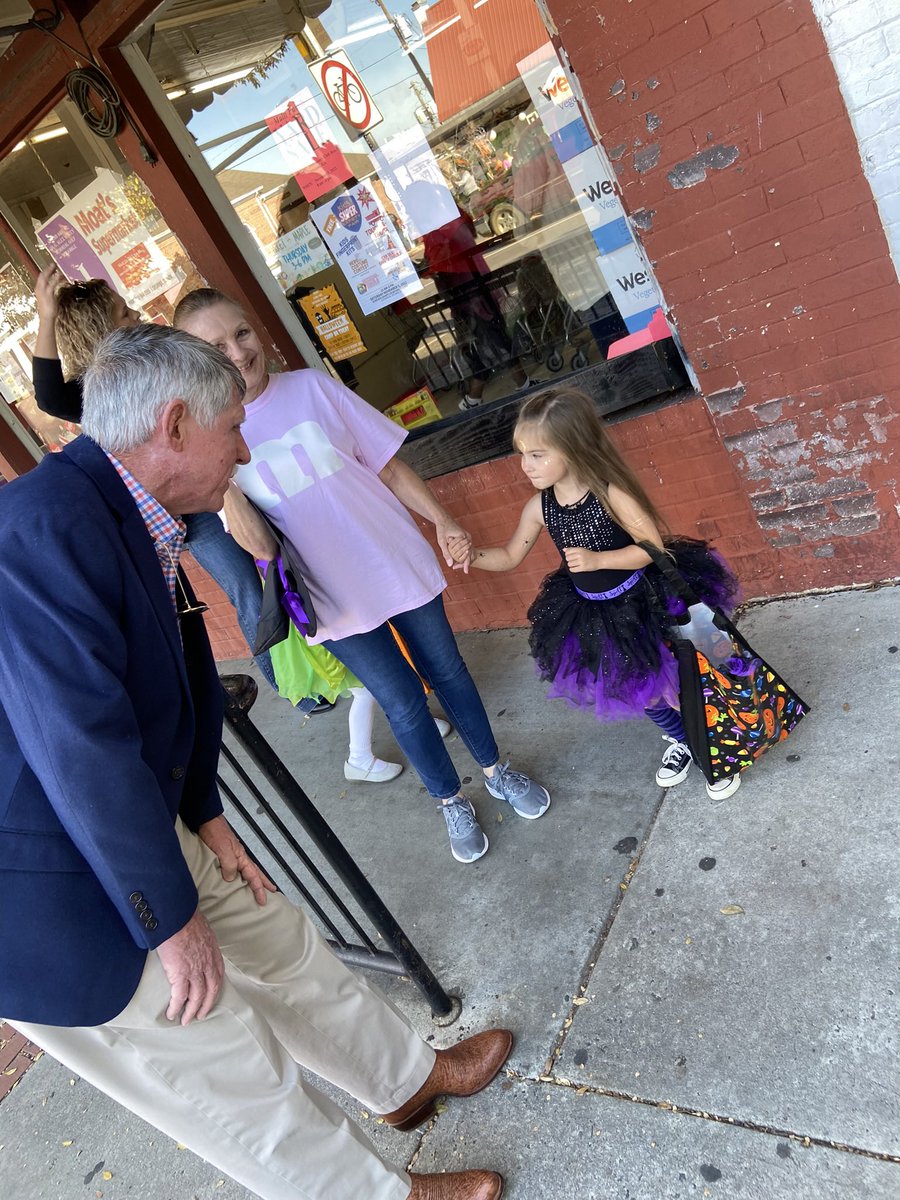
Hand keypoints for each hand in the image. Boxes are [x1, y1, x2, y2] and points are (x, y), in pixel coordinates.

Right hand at [34, 264, 63, 321]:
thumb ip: (49, 294)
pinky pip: (52, 284)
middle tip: (53, 263)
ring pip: (46, 277)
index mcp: (38, 290)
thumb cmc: (48, 311)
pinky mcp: (49, 294)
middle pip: (42, 275)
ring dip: (51, 271)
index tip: (50, 267)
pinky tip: (60, 275)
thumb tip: (53, 291)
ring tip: (57, 266)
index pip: (41, 278)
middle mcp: (39, 289)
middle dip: (48, 269)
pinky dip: (56, 278)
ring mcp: (43, 291)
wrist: (46, 318)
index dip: (45, 272)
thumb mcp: (47, 300)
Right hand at [156, 908, 223, 1024]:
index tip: (210, 998)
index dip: (214, 990)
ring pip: (196, 997)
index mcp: (214, 954)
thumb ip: (202, 942)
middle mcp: (208, 965)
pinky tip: (172, 1014)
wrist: (176, 916)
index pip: (218, 977)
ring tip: (185, 1020)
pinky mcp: (180, 975)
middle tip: (199, 1016)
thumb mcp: (202, 930)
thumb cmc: (186, 918)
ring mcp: (195, 971)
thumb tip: (196, 945)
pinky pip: (179, 997)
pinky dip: (176, 1007)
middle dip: (205, 1005)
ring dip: (190, 1011)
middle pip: (210, 991)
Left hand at [197, 814, 276, 906]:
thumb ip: (229, 864)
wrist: (205, 820)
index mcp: (241, 857)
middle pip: (254, 872)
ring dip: (253, 880)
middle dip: (263, 883)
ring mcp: (232, 855)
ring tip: (258, 887)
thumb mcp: (223, 849)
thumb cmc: (215, 833)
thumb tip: (231, 879)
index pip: (253, 875)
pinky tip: (236, 879)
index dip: (258, 888)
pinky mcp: (223, 855)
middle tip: (272, 892)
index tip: (263, 900)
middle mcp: (239, 857)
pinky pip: (235, 869)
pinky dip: (240, 875)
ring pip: (246, 871)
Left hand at [436, 520, 471, 572]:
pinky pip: (466, 547)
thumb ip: (446, 553)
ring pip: (469, 550)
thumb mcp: (441, 542)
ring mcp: (468, 536)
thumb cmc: (442, 529)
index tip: (466, 572)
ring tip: (462, 568)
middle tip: (465, 571)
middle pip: (469, 553)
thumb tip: (450, 565)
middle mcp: (468, 537)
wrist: (444, 518)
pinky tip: (461, 560)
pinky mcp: (466, 537)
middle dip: (466, 562)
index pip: (467, 554)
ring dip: (465, 558)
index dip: (466, 564)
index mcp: (463, 537)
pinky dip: (464, 553)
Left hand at [563, 546, 600, 571]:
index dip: (568, 554)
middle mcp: (580, 555)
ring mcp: (581, 562)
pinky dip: (573, 569)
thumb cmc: (590, 555)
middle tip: (574, 560)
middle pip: (567, 558)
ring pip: (569, 564)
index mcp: (579, 549)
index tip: (571, 556)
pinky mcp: (583, 568)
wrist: (599, 560)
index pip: (567, 552)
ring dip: (571, 565)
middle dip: (570, 560)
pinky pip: (572, 570)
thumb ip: (572, 549)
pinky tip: (576, 568)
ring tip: (576, 564)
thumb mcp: (581, 550)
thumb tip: (564, 549)